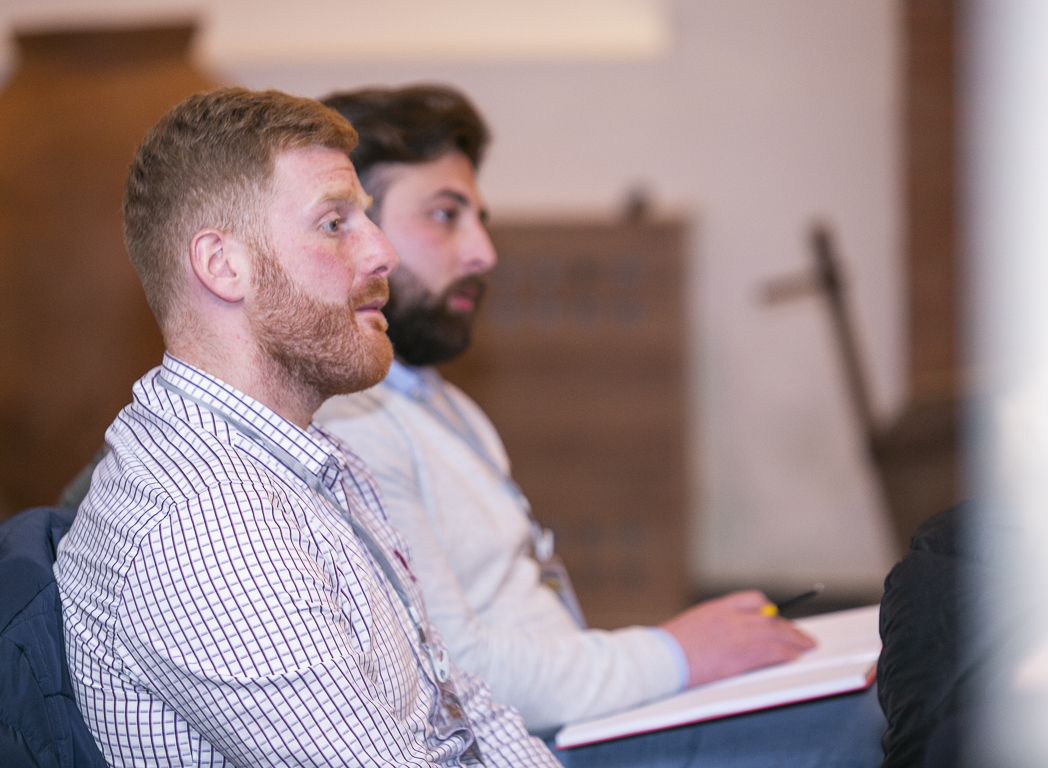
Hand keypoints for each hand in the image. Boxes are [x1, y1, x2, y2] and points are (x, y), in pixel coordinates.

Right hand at [659, 590, 815, 687]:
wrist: (662, 658)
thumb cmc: (669, 647)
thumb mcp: (692, 625)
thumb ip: (714, 625)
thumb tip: (726, 634)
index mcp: (717, 607)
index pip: (753, 599)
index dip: (768, 609)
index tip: (775, 616)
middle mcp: (731, 617)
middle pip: (769, 617)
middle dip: (787, 626)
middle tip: (799, 633)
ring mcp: (737, 635)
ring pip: (775, 633)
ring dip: (794, 639)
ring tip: (806, 644)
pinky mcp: (740, 655)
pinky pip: (772, 651)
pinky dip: (786, 652)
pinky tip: (794, 655)